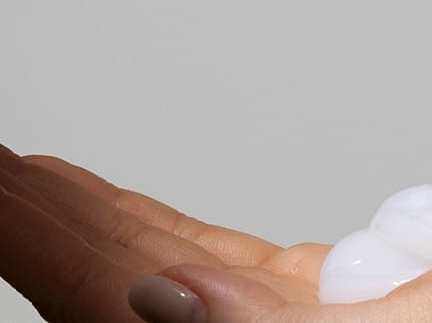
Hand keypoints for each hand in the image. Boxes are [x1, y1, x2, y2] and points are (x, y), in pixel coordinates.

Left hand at [0, 146, 431, 322]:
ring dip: (99, 230)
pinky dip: (168, 239)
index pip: (130, 309)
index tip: (1, 182)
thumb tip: (160, 314)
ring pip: (172, 285)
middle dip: (58, 231)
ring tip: (38, 186)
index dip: (51, 241)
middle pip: (134, 300)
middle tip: (5, 173)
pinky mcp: (347, 315)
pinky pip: (231, 275)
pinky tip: (138, 226)